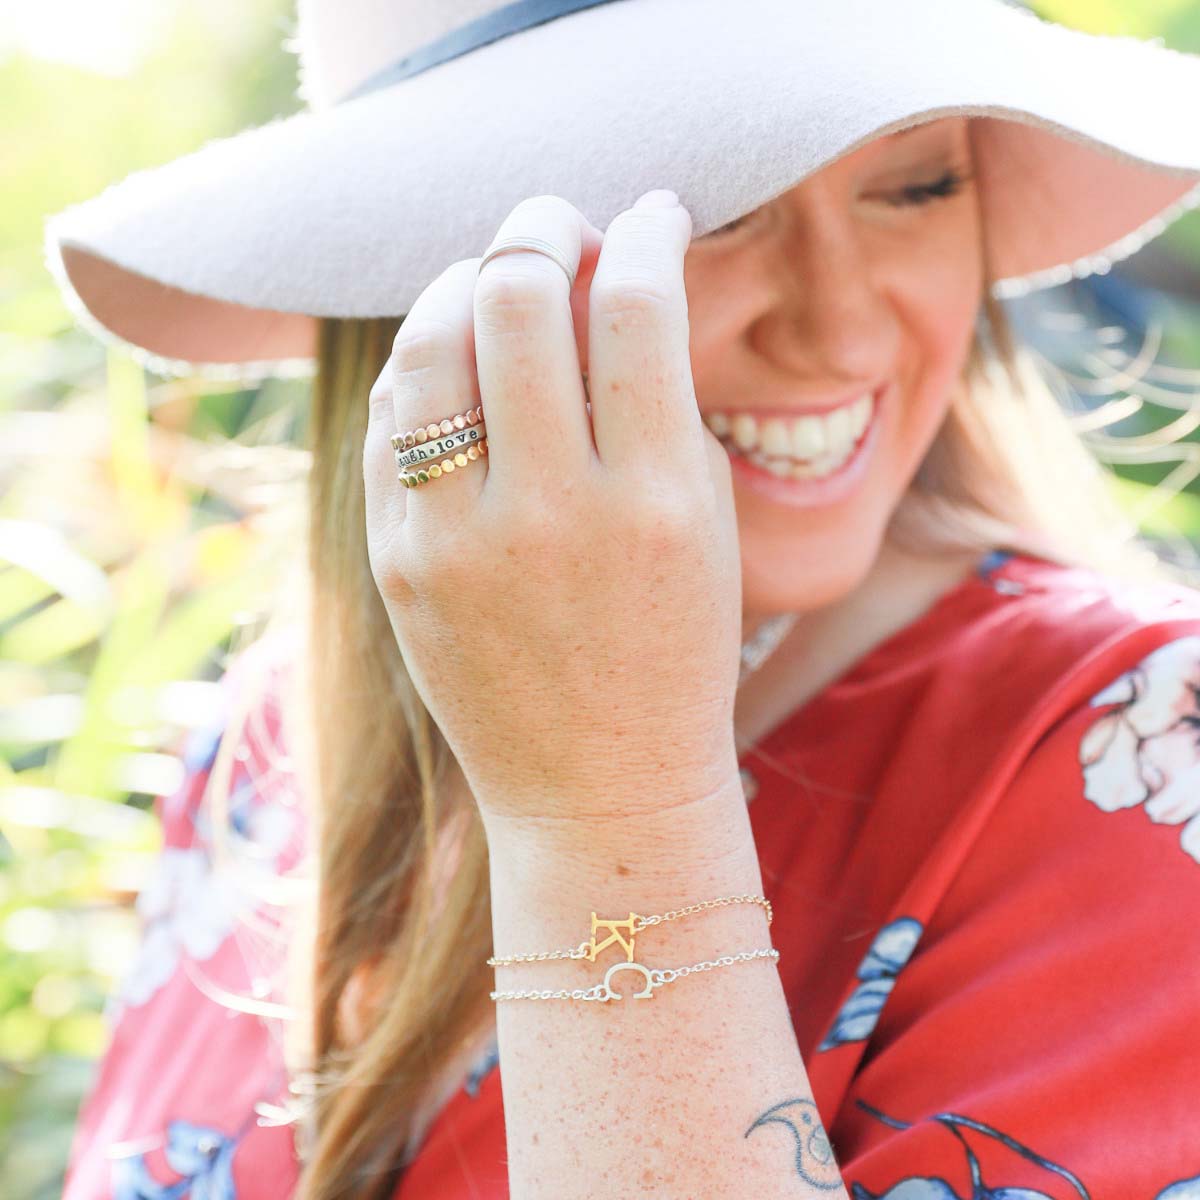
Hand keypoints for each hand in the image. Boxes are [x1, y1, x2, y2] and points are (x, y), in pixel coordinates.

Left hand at [363, 191, 742, 832]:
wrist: (600, 787)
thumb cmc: (673, 652)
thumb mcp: (705, 526)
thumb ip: (661, 402)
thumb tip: (609, 283)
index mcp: (659, 502)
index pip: (638, 305)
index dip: (648, 231)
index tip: (655, 216)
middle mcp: (553, 513)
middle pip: (518, 295)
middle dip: (545, 228)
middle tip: (564, 229)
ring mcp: (458, 541)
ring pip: (431, 338)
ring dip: (470, 281)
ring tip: (500, 284)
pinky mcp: (396, 565)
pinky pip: (391, 416)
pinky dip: (426, 365)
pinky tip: (457, 366)